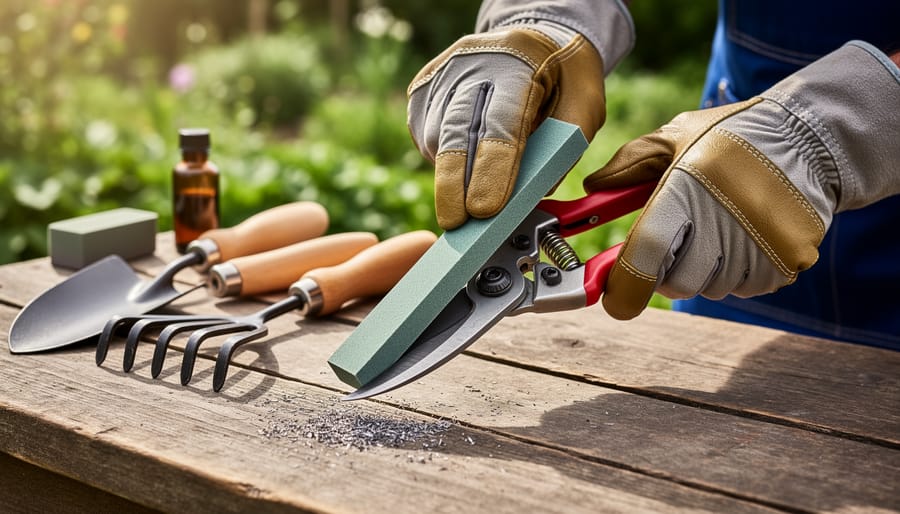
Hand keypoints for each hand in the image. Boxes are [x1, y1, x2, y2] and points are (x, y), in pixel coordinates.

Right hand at [407, 21, 605, 228]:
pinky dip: (440, 160)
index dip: (492, 168)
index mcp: (519, 61)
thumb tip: (529, 197)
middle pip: (456, 129)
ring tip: (471, 190)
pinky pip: (424, 135)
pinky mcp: (423, 87)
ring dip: (449, 174)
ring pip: (434, 137)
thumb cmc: (564, 78)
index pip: (501, 121)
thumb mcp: (584, 107)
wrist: (537, 38)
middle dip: (455, 183)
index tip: (486, 210)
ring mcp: (443, 73)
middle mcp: (473, 61)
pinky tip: (462, 163)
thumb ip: (563, 150)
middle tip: (457, 223)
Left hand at [583, 41, 899, 319]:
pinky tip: (744, 236)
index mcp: (685, 195)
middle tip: (678, 239)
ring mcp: (756, 251)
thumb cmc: (732, 137)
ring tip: (719, 227)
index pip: (644, 258)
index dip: (622, 286)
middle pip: (675, 283)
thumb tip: (592, 188)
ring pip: (709, 288)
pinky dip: (737, 271)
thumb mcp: (675, 137)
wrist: (809, 139)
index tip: (612, 294)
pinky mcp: (784, 266)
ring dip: (704, 269)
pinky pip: (744, 287)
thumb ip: (630, 165)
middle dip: (666, 270)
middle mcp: (721, 227)